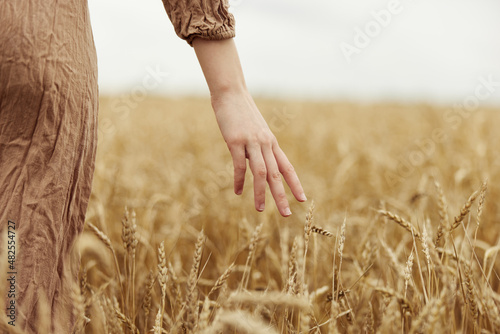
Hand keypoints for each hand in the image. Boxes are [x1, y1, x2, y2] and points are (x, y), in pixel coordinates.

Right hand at [211, 90, 306, 215]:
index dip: (295, 184)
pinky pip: (240, 165)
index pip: (287, 167)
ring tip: (259, 209)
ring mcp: (251, 142)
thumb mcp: (255, 131)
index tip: (302, 199)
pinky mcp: (235, 141)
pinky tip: (238, 191)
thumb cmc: (242, 113)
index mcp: (271, 143)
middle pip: (276, 174)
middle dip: (281, 195)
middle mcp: (265, 144)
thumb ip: (258, 147)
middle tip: (287, 214)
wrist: (231, 93)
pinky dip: (239, 180)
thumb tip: (256, 163)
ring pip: (261, 172)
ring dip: (261, 193)